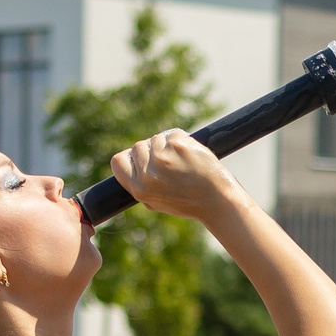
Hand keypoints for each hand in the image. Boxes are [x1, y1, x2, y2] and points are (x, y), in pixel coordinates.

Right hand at [108, 130, 247, 222]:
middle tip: (169, 163)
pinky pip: (173, 134)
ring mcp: (163, 157)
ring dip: (167, 145)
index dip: (130, 158)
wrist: (217, 200)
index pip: (119, 161)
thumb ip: (140, 183)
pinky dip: (181, 140)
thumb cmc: (188, 202)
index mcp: (139, 189)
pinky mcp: (179, 145)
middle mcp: (148, 173)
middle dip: (151, 151)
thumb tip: (130, 160)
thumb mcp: (155, 201)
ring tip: (182, 162)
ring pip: (156, 139)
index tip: (141, 161)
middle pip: (137, 147)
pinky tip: (190, 155)